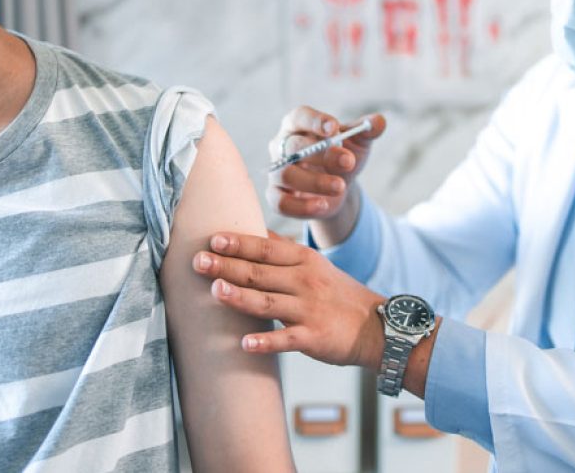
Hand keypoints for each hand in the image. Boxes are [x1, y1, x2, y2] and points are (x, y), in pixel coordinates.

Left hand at [193, 231, 385, 369]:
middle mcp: (304, 281)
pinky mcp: (313, 337)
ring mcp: (309, 310)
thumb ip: (284, 249)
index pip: (266, 248)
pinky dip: (266, 342)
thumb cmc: (338, 294)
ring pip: (268, 302)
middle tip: (197, 261)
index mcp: (303, 260)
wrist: (376, 326)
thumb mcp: (315, 264)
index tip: (213, 239)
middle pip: (260, 272)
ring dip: (240, 297)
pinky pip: (286, 339)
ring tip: (215, 292)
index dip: (239, 243)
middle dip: (227, 266)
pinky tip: (245, 344)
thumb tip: (256, 231)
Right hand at [267, 107, 386, 222]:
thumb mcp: (358, 142)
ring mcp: (276, 171)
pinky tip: (323, 205)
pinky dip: (301, 206)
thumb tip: (379, 121)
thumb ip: (368, 130)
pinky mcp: (276, 196)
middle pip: (294, 146)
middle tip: (348, 162)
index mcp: (298, 125)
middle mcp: (281, 146)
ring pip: (286, 174)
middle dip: (323, 154)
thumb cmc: (343, 157)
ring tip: (340, 186)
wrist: (339, 188)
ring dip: (315, 182)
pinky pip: (279, 203)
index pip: (299, 116)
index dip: (315, 121)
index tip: (334, 128)